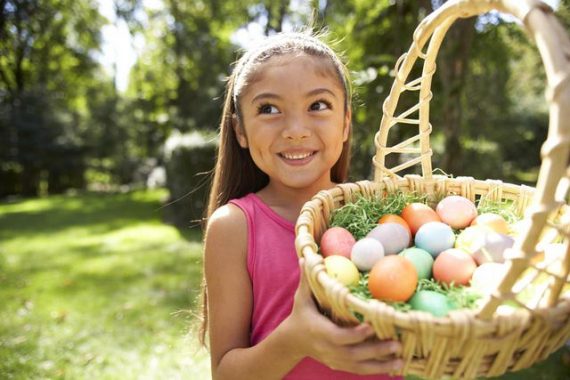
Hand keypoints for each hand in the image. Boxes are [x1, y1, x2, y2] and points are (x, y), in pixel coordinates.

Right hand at [283, 259, 403, 374]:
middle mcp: (328, 349)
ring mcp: (334, 360)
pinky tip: (395, 366)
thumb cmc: (301, 314)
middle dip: (375, 350)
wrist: (293, 342)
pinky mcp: (340, 365)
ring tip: (400, 359)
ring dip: (381, 364)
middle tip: (396, 344)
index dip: (355, 334)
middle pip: (353, 354)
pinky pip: (359, 370)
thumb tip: (307, 258)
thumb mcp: (301, 298)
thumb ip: (307, 280)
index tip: (372, 326)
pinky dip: (377, 369)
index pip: (339, 336)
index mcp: (320, 331)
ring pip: (359, 366)